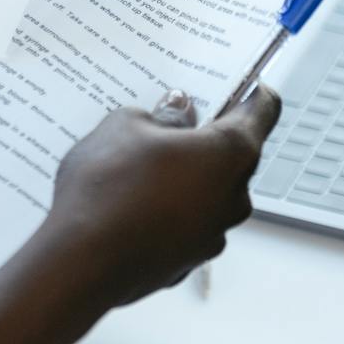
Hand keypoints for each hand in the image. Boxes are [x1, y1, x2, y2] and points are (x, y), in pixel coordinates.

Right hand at [35, 87, 280, 310]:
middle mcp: (233, 197)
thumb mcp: (125, 125)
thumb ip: (160, 115)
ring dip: (182, 174)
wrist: (81, 261)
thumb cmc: (108, 188)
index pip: (263, 109)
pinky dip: (166, 207)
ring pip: (206, 190)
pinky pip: (184, 221)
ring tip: (135, 161)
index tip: (235, 82)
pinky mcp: (188, 260)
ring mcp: (213, 234)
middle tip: (166, 118)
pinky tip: (128, 199)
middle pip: (233, 153)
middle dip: (203, 134)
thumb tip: (177, 113)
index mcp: (230, 153)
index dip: (249, 89)